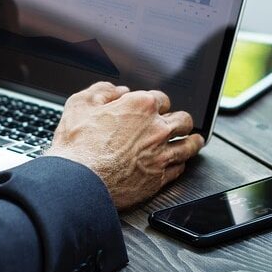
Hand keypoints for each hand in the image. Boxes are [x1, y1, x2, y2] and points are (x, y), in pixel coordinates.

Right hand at [46, 82, 204, 208]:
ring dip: (192, 141)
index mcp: (140, 106)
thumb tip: (116, 90)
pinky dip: (180, 164)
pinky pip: (180, 168)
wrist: (78, 181)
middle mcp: (156, 128)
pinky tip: (179, 164)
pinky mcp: (159, 178)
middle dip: (181, 120)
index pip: (161, 98)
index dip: (157, 103)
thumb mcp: (80, 104)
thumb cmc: (77, 145)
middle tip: (179, 124)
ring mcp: (160, 154)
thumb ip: (102, 91)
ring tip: (195, 141)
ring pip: (189, 145)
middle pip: (183, 120)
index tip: (154, 109)